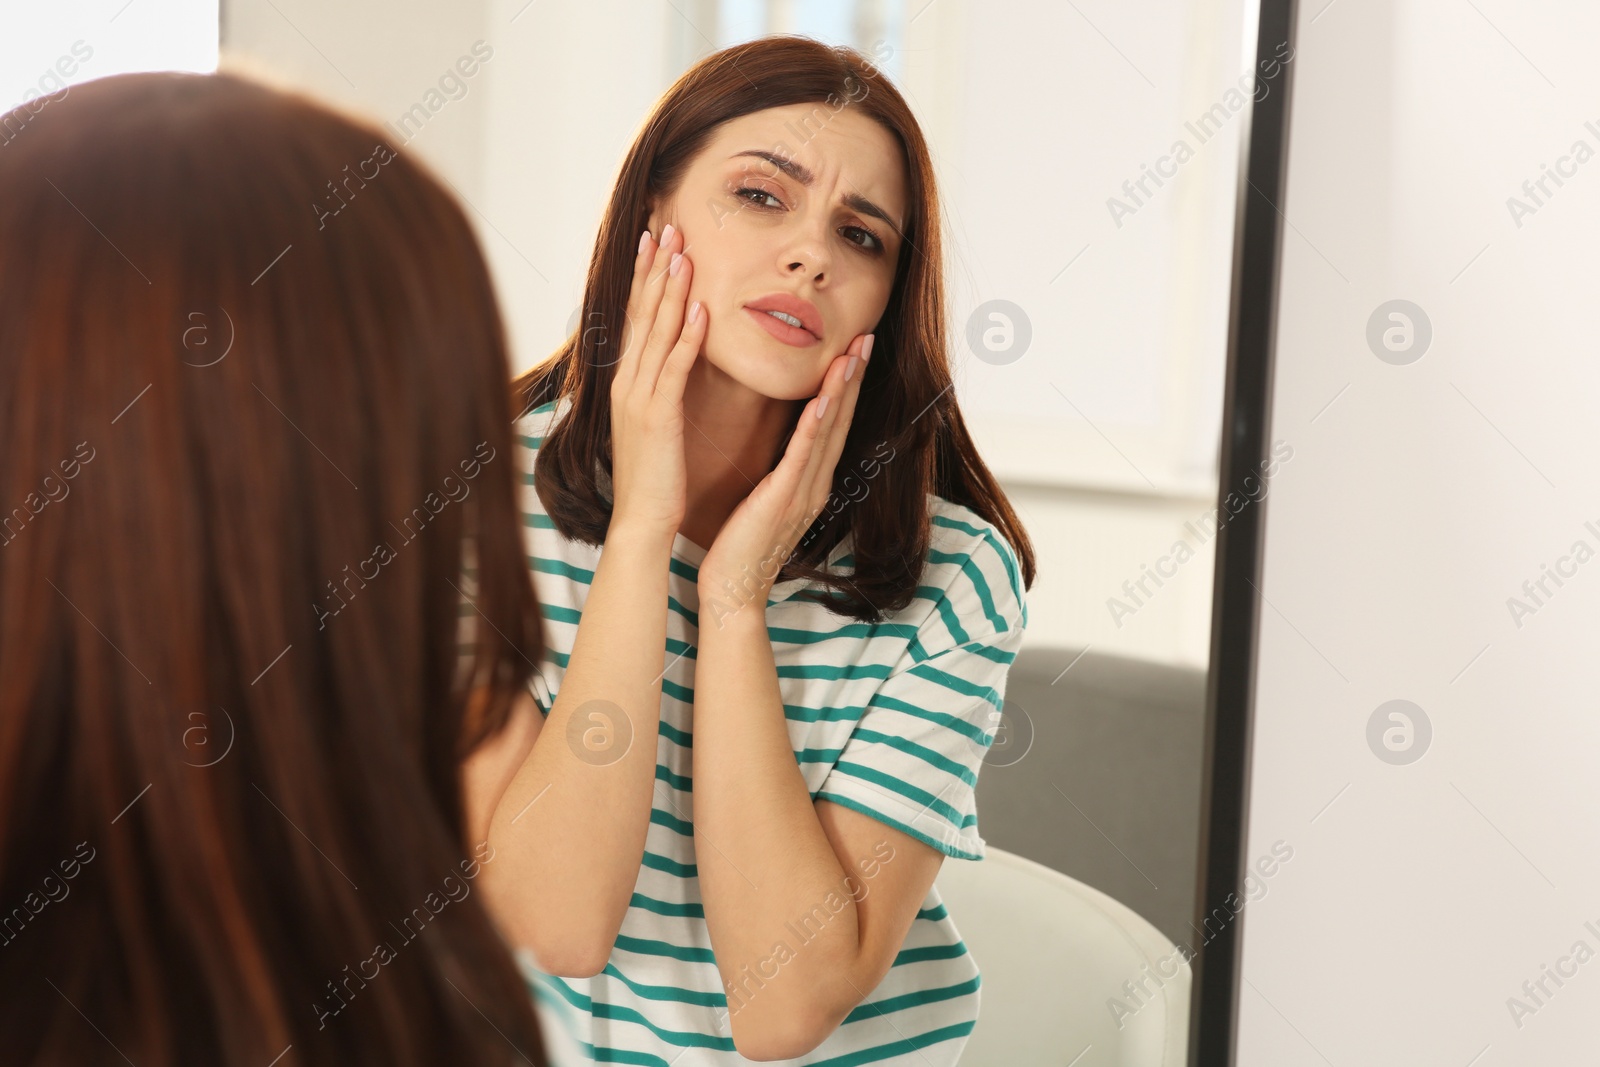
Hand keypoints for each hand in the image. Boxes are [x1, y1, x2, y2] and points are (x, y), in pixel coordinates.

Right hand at [608, 224, 705, 535]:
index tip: (653, 238)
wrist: (641, 522)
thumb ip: (658, 389)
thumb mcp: (653, 423)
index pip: (635, 318)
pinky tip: (702, 310)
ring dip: (670, 291)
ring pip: (655, 333)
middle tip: (666, 226)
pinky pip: (674, 370)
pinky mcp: (657, 418)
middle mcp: (626, 383)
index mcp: (626, 382)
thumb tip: (668, 360)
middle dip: (654, 268)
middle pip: (641, 314)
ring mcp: (638, 399)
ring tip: (682, 253)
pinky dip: (687, 338)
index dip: (644, 276)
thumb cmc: (654, 477)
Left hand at [697, 333, 873, 621]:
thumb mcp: (765, 499)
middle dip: (853, 376)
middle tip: (865, 336)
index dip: (844, 384)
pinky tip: (822, 400)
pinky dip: (814, 427)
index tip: (851, 348)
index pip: (831, 423)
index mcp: (810, 481)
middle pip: (840, 420)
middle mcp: (816, 483)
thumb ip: (780, 471)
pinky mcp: (784, 501)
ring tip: (851, 354)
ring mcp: (804, 492)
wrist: (733, 591)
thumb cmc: (741, 545)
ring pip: (828, 432)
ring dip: (841, 391)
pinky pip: (802, 457)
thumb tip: (782, 445)